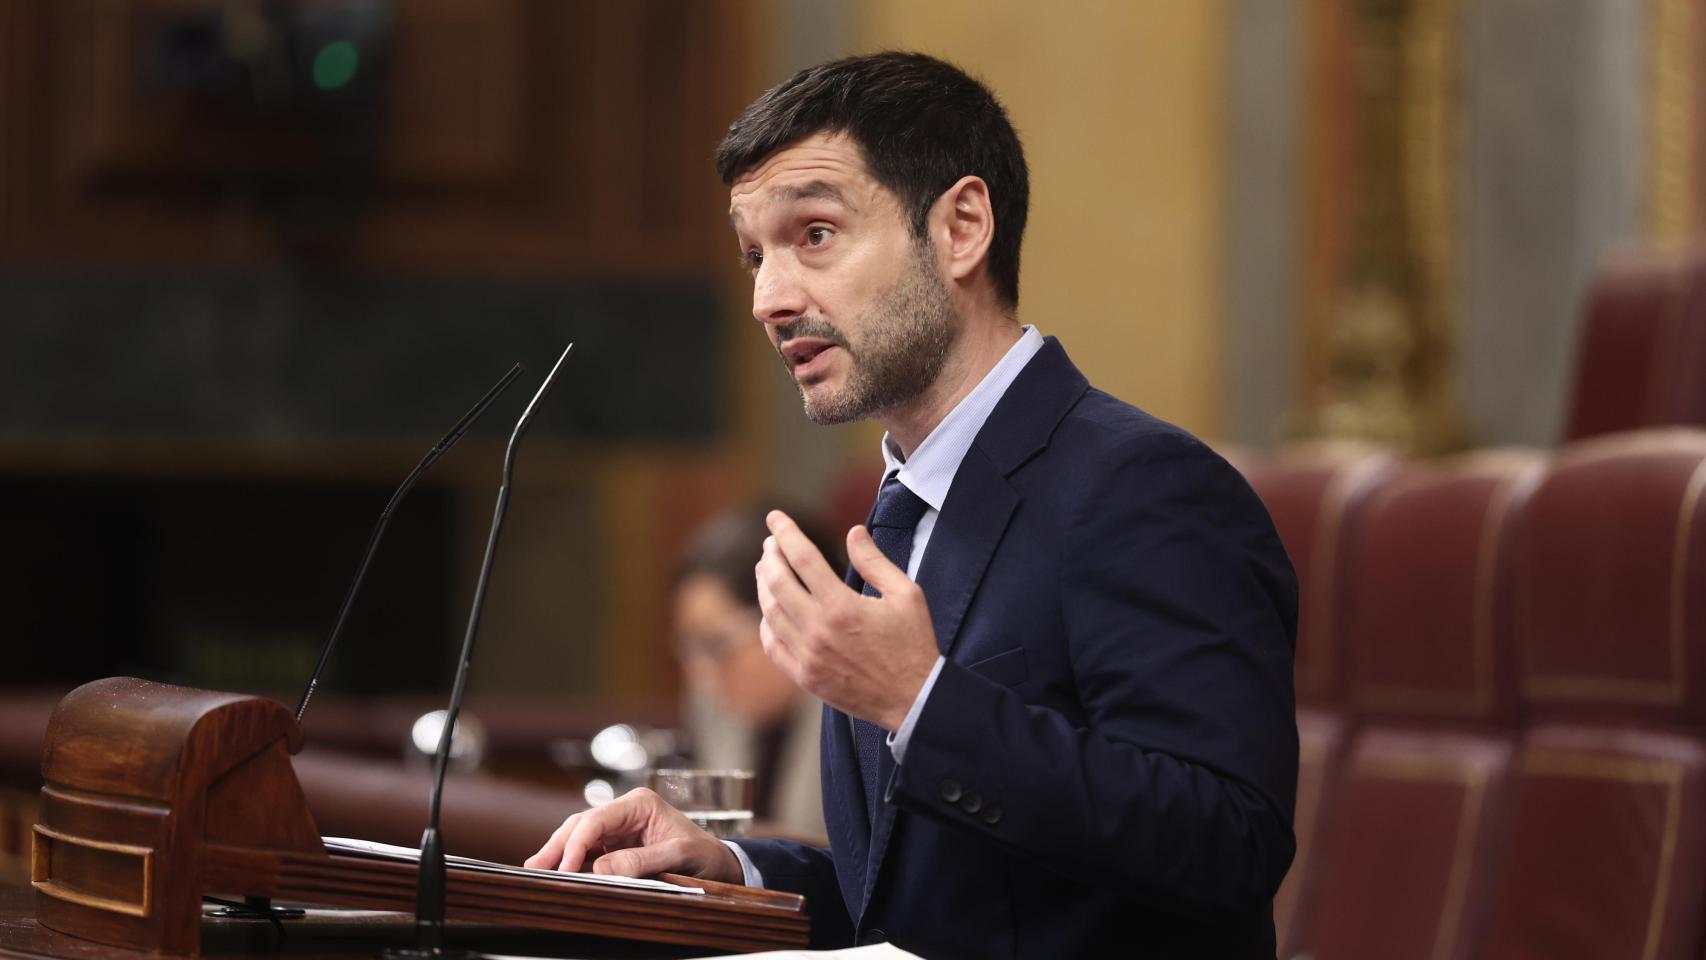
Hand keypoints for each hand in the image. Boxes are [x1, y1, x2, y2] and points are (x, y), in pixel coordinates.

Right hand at [524, 788, 743, 883]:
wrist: (721, 864)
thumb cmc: (705, 854)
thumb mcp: (679, 856)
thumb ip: (641, 860)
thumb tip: (601, 868)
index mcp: (640, 803)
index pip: (597, 819)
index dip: (576, 843)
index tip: (564, 868)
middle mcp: (626, 811)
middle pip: (582, 825)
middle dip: (558, 845)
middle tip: (535, 868)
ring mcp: (621, 828)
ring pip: (580, 836)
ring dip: (559, 853)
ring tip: (537, 871)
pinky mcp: (618, 845)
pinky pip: (589, 851)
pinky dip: (572, 861)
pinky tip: (557, 873)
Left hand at [755, 510, 938, 730]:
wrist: (914, 700)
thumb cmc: (913, 644)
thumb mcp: (906, 594)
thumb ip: (875, 561)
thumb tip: (853, 532)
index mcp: (843, 607)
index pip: (802, 558)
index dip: (785, 532)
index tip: (775, 517)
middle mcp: (819, 631)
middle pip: (777, 582)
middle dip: (770, 555)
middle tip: (771, 543)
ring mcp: (808, 657)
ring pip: (770, 613)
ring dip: (764, 586)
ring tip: (767, 569)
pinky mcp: (805, 677)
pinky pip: (772, 645)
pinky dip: (766, 623)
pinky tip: (770, 610)